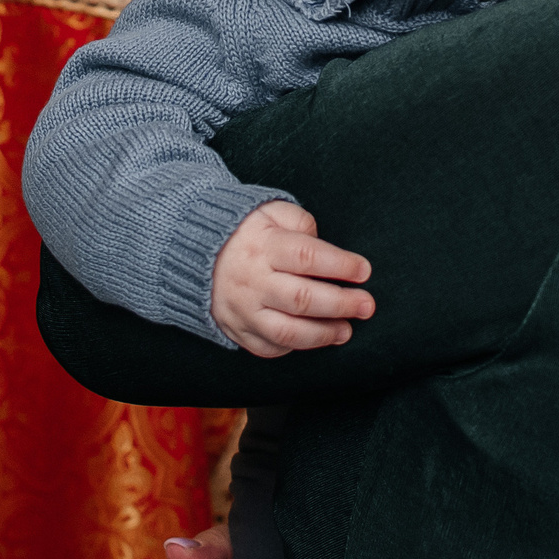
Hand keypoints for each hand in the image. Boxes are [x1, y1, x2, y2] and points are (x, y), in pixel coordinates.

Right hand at [210, 202, 373, 356]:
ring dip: (323, 334)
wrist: (191, 253)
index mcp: (262, 246)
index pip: (307, 256)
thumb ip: (299, 220)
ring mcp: (243, 310)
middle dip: (341, 304)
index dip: (340, 264)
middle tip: (367, 306)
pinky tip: (314, 338)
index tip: (364, 270)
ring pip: (287, 332)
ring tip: (347, 330)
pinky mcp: (237, 330)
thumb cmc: (243, 231)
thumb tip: (323, 241)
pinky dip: (294, 347)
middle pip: (302, 298)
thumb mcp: (268, 211)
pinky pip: (268, 348)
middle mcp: (252, 281)